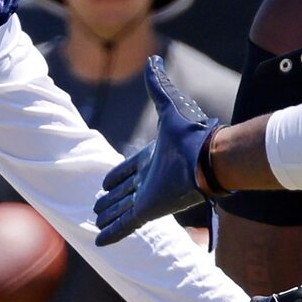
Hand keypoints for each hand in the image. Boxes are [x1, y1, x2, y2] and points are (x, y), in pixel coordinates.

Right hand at [91, 58, 223, 244]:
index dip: (117, 176)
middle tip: (96, 205)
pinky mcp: (148, 211)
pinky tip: (99, 242)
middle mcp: (149, 180)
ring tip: (95, 220)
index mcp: (152, 160)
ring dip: (109, 216)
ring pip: (122, 210)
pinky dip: (113, 234)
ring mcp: (148, 197)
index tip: (105, 182)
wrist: (206, 159)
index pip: (129, 170)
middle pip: (125, 192)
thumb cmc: (190, 135)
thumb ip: (159, 86)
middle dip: (110, 199)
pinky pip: (125, 226)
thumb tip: (153, 59)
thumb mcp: (168, 108)